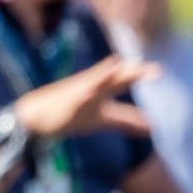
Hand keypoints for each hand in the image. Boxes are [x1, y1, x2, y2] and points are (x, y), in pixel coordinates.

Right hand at [13, 56, 155, 139]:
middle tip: (153, 69)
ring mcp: (79, 94)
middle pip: (116, 79)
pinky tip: (89, 91)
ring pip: (97, 83)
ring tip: (122, 67)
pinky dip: (84, 94)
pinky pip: (76, 99)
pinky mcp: (66, 103)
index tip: (157, 71)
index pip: (124, 82)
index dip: (140, 75)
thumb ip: (126, 120)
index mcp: (103, 91)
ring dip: (109, 75)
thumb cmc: (70, 114)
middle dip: (133, 74)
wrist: (35, 115)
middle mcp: (93, 89)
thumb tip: (152, 126)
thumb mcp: (102, 119)